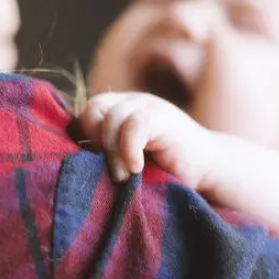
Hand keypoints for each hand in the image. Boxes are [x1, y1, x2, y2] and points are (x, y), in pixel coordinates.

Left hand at [79, 92, 213, 186]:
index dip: (87, 137)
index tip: (99, 164)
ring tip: (125, 176)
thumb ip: (104, 154)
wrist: (209, 172)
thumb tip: (69, 162)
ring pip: (113, 118)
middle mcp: (132, 102)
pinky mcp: (164, 117)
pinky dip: (129, 148)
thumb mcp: (127, 162)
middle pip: (95, 109)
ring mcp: (149, 106)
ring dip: (113, 152)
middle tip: (113, 171)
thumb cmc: (165, 173)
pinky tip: (136, 168)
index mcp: (120, 110)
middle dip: (98, 142)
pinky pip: (134, 124)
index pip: (88, 112)